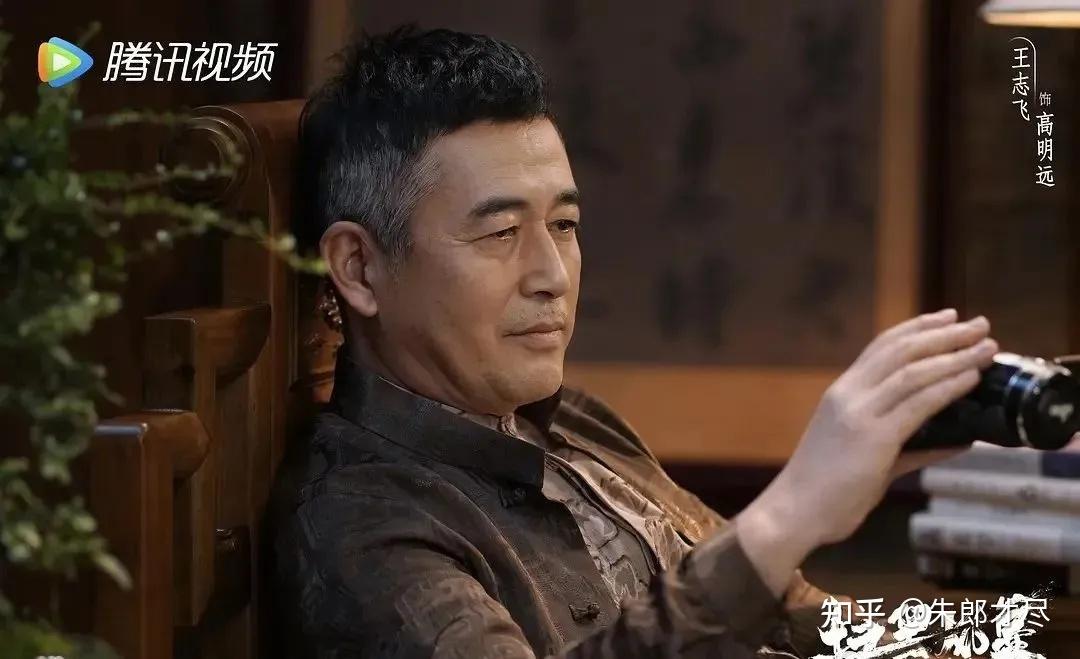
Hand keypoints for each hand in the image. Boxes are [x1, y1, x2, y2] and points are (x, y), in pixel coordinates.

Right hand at [735, 309, 996, 595]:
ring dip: (954, 356)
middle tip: (979, 324)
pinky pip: (917, 404)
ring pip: (912, 372)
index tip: (947, 317)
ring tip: (986, 347)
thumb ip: (909, 445)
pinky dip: (947, 387)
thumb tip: (955, 440)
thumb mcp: (866, 457)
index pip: (881, 347)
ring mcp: (859, 414)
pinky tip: (970, 379)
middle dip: (944, 333)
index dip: (917, 328)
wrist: (793, 512)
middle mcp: (848, 395)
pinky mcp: (873, 438)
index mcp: (841, 394)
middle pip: (901, 350)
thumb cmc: (825, 491)